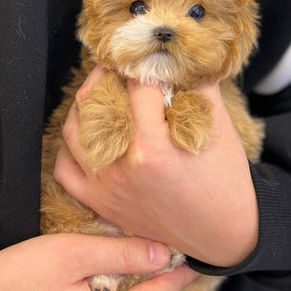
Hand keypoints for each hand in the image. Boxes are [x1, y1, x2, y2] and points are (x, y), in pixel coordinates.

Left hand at [54, 67, 258, 267]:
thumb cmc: (225, 180)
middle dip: (105, 76)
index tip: (146, 57)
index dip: (143, 65)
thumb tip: (178, 58)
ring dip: (85, 106)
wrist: (224, 233)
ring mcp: (107, 188)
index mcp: (154, 148)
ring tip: (103, 96)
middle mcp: (123, 168)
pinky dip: (71, 148)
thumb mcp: (220, 128)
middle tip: (119, 68)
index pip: (137, 87)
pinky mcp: (101, 203)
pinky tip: (87, 135)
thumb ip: (198, 86)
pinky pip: (65, 169)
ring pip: (74, 131)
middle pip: (95, 103)